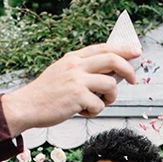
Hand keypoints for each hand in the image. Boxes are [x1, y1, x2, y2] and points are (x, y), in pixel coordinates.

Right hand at [2, 44, 139, 134]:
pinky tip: (82, 112)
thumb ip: (83, 71)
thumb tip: (110, 75)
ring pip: (110, 85)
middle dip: (128, 70)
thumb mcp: (63, 73)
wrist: (27, 106)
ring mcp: (77, 81)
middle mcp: (76, 66)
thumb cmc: (46, 94)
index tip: (135, 52)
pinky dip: (95, 112)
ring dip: (111, 98)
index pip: (104, 48)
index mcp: (74, 58)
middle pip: (113, 60)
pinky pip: (99, 105)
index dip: (123, 50)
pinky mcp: (77, 97)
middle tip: (133, 80)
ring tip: (99, 104)